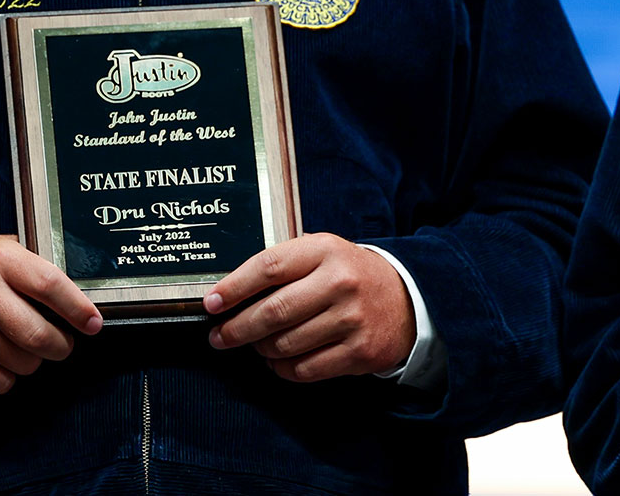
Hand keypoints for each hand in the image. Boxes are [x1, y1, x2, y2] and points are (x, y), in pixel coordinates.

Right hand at [0, 234, 102, 393]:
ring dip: (32, 360)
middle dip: (61, 346)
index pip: (51, 286)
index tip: (92, 323)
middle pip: (40, 336)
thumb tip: (77, 289)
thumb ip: (33, 264)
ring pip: (24, 364)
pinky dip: (7, 376)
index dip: (78, 310)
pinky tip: (1, 359)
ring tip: (21, 345)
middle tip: (61, 343)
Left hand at [202, 233, 414, 381]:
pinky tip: (277, 361)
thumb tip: (228, 292)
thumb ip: (283, 265)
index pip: (268, 267)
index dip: (233, 287)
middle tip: (219, 337)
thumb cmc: (350, 274)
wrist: (407, 299)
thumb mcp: (322, 253)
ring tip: (255, 345)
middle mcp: (339, 282)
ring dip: (260, 349)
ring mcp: (352, 319)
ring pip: (285, 344)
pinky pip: (305, 369)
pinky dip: (282, 369)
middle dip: (237, 328)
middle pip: (273, 311)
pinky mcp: (360, 352)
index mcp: (325, 250)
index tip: (211, 303)